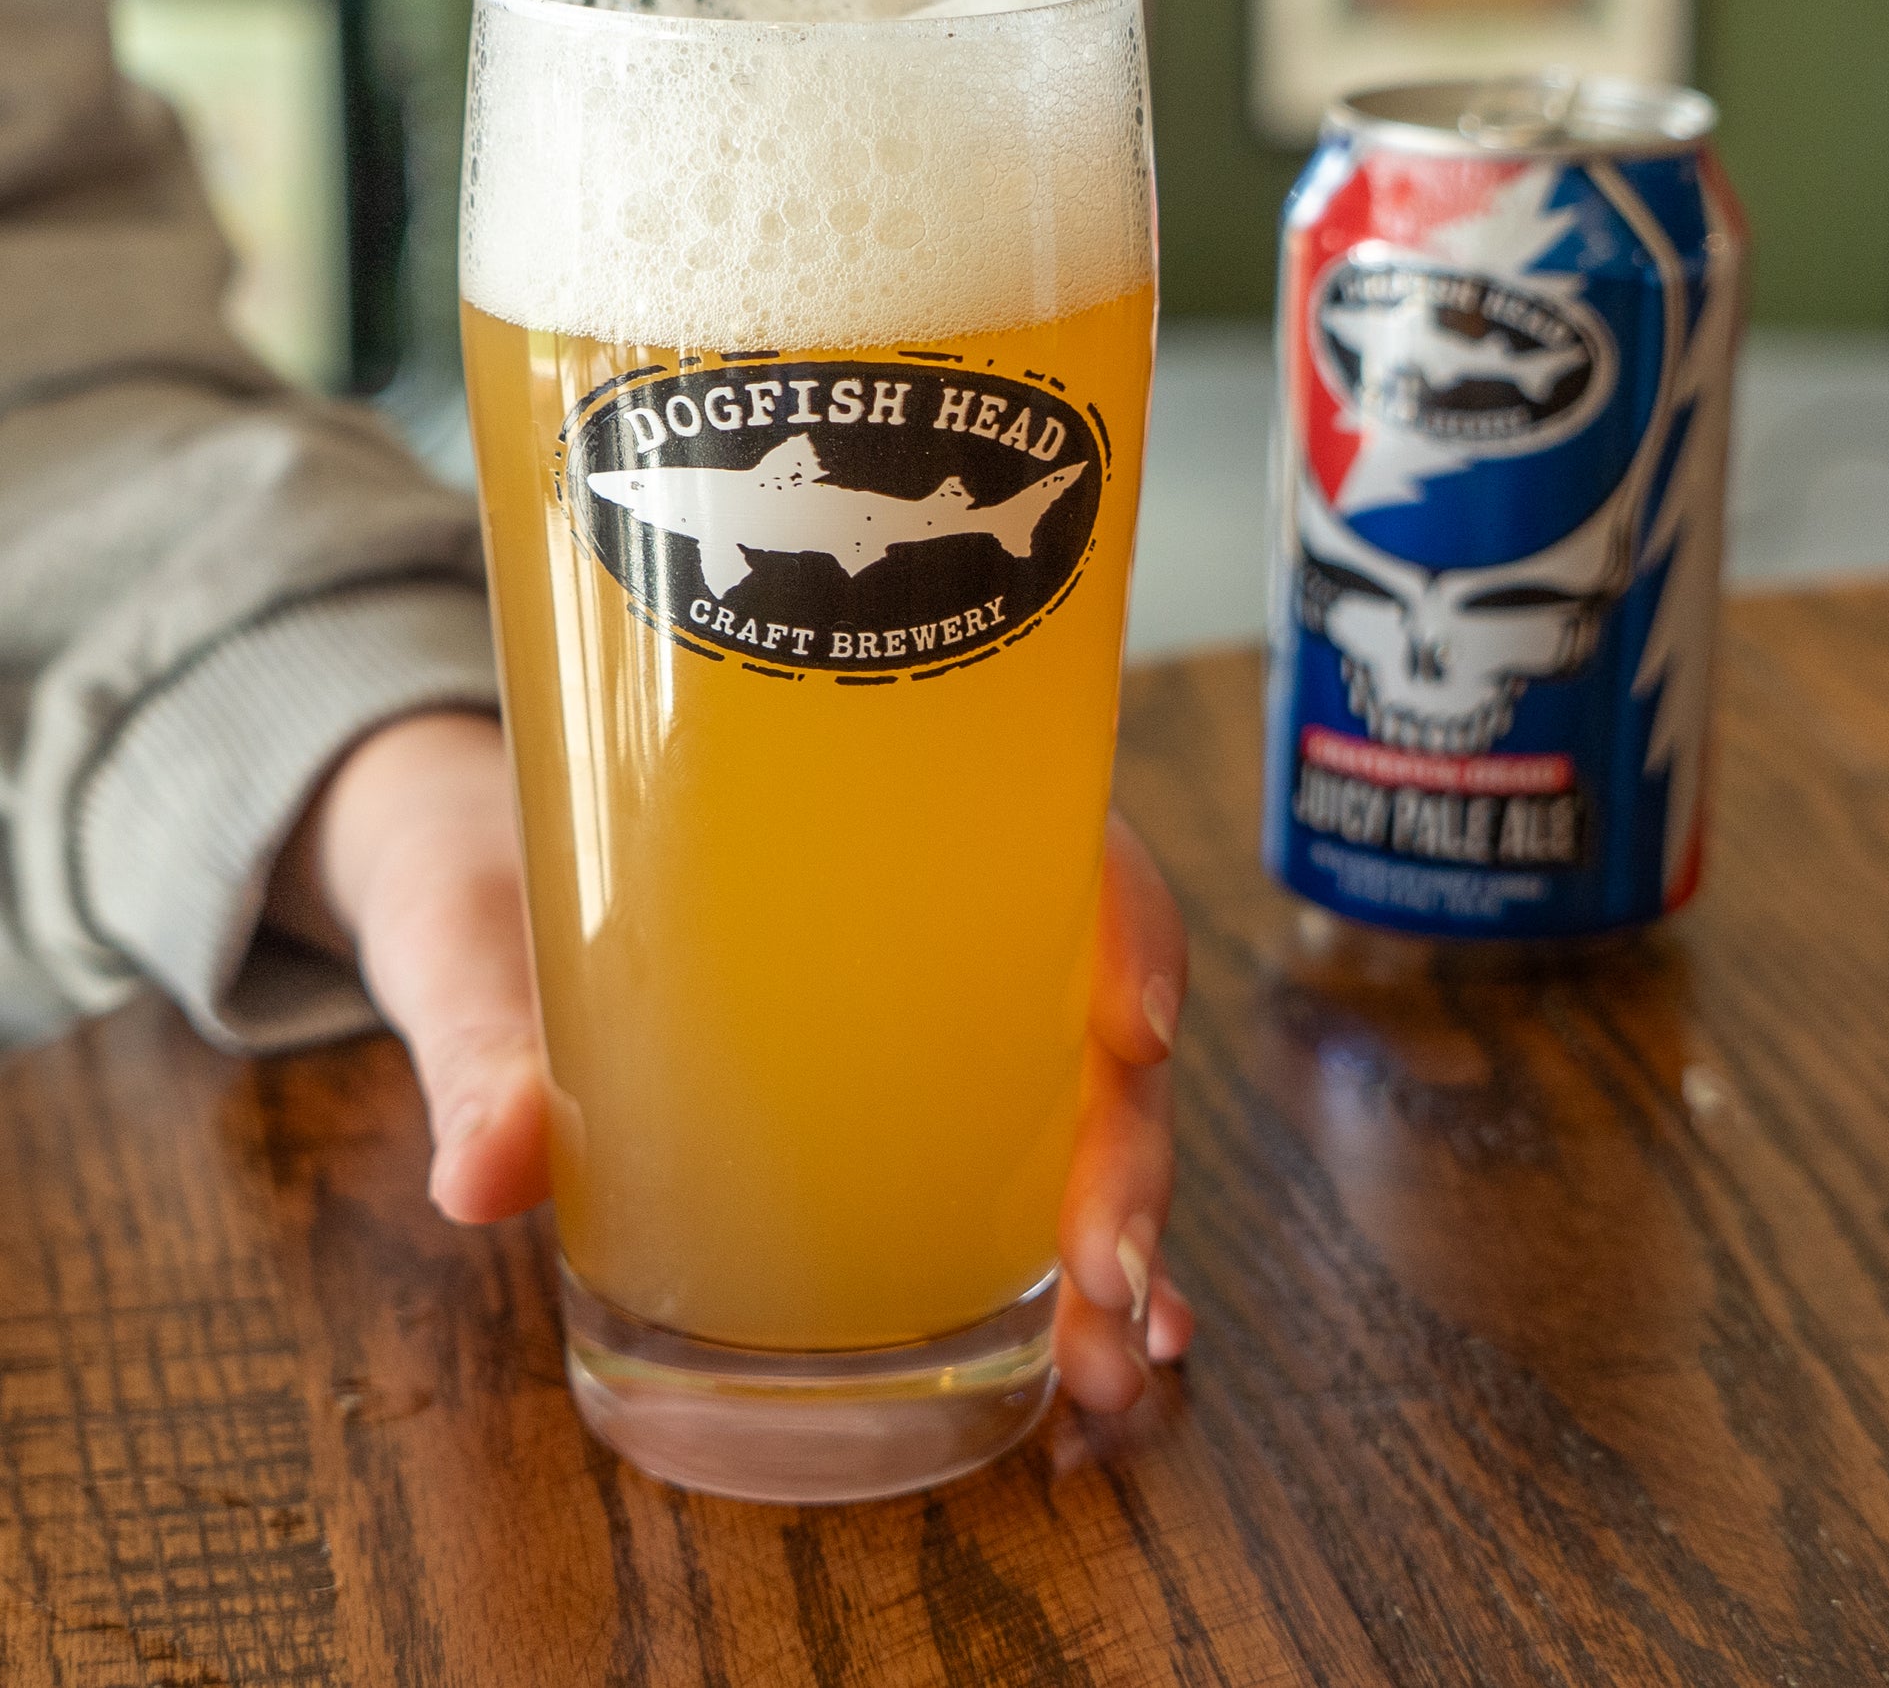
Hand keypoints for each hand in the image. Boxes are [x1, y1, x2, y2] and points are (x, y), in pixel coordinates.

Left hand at [269, 711, 1191, 1410]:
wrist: (462, 874)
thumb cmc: (490, 874)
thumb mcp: (476, 941)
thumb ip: (482, 1044)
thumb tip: (485, 1176)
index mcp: (866, 822)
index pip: (1052, 837)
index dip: (1126, 921)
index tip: (1133, 1029)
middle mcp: (929, 914)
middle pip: (1094, 1005)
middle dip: (1133, 1148)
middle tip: (1113, 1275)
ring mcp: (924, 1018)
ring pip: (1084, 1102)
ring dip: (1125, 1231)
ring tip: (1114, 1359)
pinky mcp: (890, 1109)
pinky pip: (1016, 1171)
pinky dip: (1069, 1262)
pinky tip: (1088, 1353)